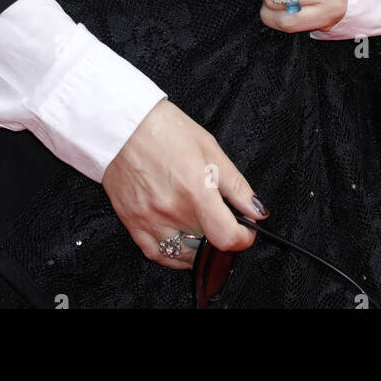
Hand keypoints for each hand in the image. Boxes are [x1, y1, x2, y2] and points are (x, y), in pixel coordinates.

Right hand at [100, 99, 264, 270]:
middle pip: (207, 243)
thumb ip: (236, 185)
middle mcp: (172, 211)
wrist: (124, 124)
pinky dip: (173, 255)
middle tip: (221, 218)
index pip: (227, 237)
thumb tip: (257, 210)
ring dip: (199, 248)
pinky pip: (156, 254)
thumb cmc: (165, 129)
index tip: (246, 231)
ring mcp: (150, 220)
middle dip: (221, 234)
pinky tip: (181, 243)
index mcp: (195, 191)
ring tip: (202, 229)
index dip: (243, 239)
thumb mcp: (210, 148)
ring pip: (183, 255)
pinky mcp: (132, 223)